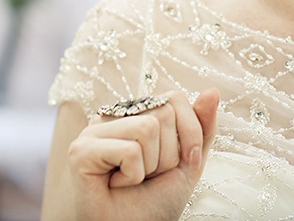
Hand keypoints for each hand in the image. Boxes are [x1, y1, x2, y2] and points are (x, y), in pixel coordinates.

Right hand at [66, 88, 218, 220]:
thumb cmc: (154, 202)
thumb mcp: (187, 164)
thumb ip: (200, 128)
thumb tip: (212, 91)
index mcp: (135, 114)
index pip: (174, 98)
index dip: (190, 134)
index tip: (180, 164)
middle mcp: (112, 116)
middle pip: (162, 112)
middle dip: (168, 155)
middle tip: (147, 175)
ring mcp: (93, 131)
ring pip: (147, 128)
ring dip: (151, 167)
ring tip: (131, 180)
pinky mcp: (81, 150)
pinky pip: (130, 150)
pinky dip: (133, 176)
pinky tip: (116, 184)